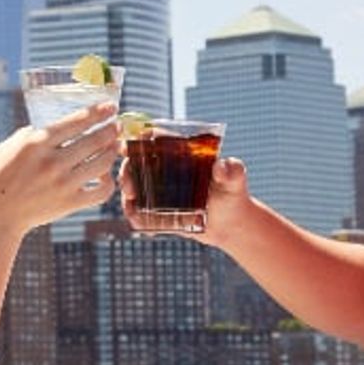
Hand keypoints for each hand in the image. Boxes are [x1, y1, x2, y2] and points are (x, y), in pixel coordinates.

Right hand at [0, 103, 119, 235]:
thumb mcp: (8, 147)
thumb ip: (30, 134)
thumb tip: (48, 126)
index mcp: (36, 143)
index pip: (77, 121)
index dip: (98, 112)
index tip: (111, 106)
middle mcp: (52, 161)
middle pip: (95, 140)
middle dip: (111, 130)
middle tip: (117, 126)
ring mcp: (63, 183)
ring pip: (102, 163)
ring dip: (112, 152)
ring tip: (115, 147)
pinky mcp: (69, 203)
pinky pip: (101, 191)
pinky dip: (108, 182)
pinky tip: (105, 175)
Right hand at [118, 152, 252, 247]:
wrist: (231, 225)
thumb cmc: (234, 195)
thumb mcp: (235, 180)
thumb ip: (233, 170)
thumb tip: (222, 166)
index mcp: (181, 154)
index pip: (158, 140)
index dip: (142, 139)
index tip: (132, 145)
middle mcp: (166, 169)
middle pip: (138, 162)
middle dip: (128, 169)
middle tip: (130, 185)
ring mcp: (160, 189)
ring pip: (135, 185)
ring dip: (127, 191)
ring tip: (131, 203)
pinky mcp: (158, 210)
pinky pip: (140, 211)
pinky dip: (135, 214)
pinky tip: (136, 220)